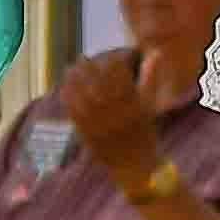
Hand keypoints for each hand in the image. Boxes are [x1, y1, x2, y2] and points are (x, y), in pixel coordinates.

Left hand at [55, 48, 165, 178]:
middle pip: (97, 81)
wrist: (136, 166)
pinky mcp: (88, 134)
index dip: (109, 61)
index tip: (104, 56)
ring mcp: (101, 123)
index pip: (119, 74)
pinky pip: (74, 113)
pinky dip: (68, 99)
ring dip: (74, 80)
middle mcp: (117, 111)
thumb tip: (155, 52)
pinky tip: (64, 89)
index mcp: (133, 103)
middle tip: (81, 58)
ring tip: (69, 70)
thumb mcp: (150, 106)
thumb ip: (151, 79)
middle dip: (88, 67)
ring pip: (83, 95)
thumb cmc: (144, 134)